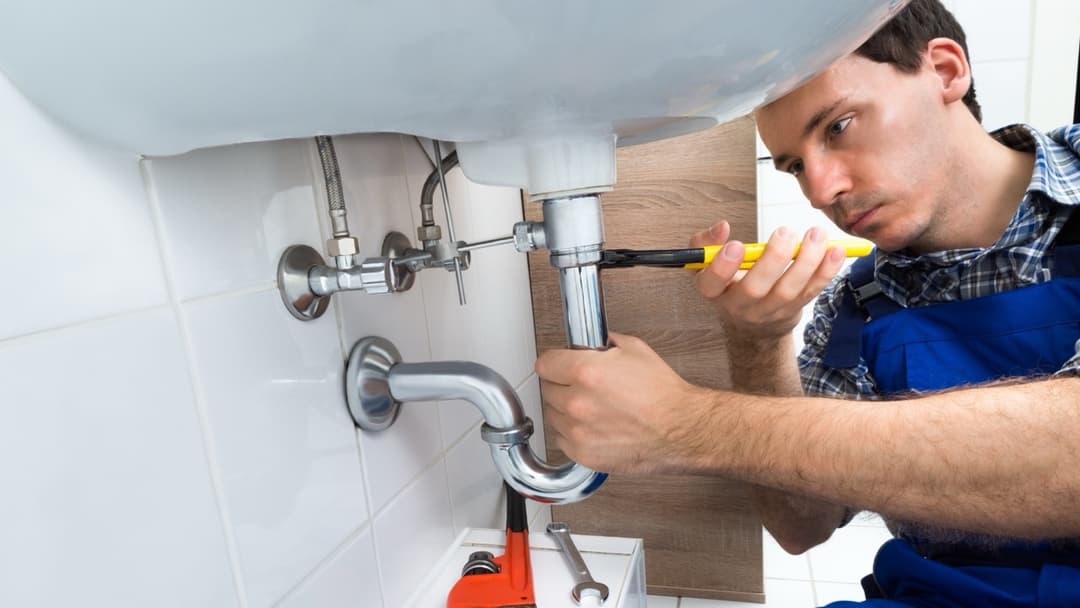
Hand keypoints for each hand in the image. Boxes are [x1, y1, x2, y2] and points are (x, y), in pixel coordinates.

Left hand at [535, 332, 711, 473]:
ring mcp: (578, 431)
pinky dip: (572, 433)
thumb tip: (590, 343)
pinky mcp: (583, 454)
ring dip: (565, 409)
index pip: (545, 364)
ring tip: (592, 407)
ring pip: (553, 415)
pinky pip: (562, 439)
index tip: (557, 365)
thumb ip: (604, 342)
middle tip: (581, 385)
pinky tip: (592, 426)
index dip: (554, 362)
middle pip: (547, 389)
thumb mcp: (635, 350)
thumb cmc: (663, 394)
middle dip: (561, 384)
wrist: (681, 430)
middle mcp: (577, 402)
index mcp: (585, 372)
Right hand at [689, 221, 845, 340]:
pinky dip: (826, 271)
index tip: (736, 245)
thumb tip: (722, 227)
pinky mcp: (794, 310)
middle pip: (754, 289)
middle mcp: (739, 306)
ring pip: (788, 291)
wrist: (753, 323)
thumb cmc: (730, 283)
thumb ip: (706, 243)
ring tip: (817, 235)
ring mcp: (769, 311)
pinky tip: (836, 252)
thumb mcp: (707, 265)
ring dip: (806, 262)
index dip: (722, 267)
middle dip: (773, 259)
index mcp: (714, 291)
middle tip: (785, 232)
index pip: (712, 283)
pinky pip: (811, 291)